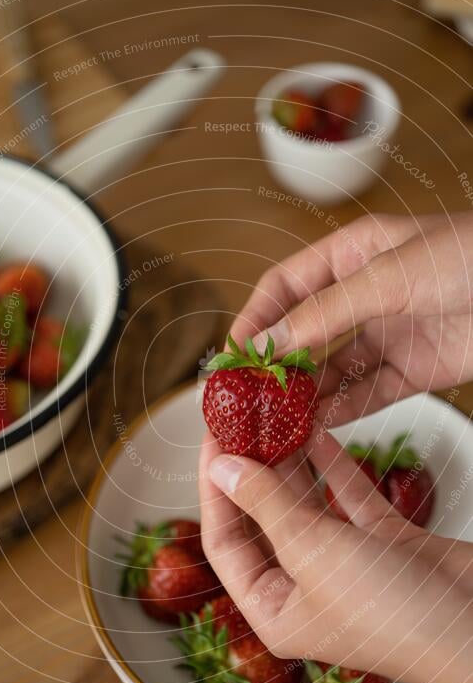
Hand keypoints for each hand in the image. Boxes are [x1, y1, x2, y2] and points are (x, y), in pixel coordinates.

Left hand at [199, 428, 472, 682]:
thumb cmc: (390, 609)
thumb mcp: (313, 551)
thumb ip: (266, 504)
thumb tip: (220, 467)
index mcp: (273, 609)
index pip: (225, 541)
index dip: (214, 488)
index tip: (212, 439)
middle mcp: (302, 588)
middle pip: (262, 519)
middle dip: (251, 470)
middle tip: (240, 420)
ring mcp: (343, 564)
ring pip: (305, 505)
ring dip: (290, 463)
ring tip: (272, 416)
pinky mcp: (380, 543)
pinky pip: (346, 499)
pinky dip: (333, 468)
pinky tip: (317, 431)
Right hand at [230, 212, 472, 425]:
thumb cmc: (471, 258)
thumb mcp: (390, 275)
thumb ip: (327, 311)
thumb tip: (269, 341)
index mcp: (351, 257)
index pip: (285, 288)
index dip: (255, 318)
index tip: (233, 354)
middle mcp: (363, 297)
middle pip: (303, 333)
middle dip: (274, 364)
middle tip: (247, 397)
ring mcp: (387, 335)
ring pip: (331, 369)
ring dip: (304, 394)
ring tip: (276, 421)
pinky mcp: (412, 371)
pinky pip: (367, 394)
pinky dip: (342, 410)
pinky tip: (318, 426)